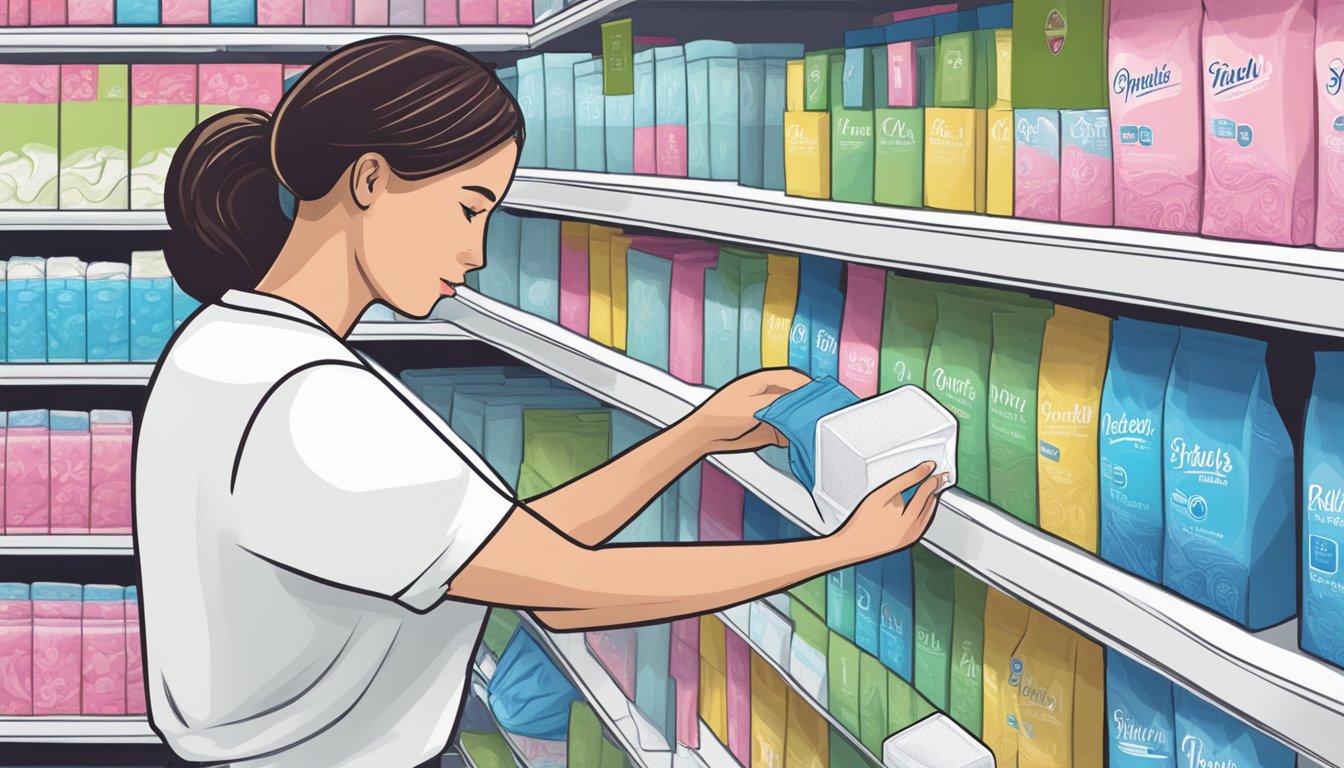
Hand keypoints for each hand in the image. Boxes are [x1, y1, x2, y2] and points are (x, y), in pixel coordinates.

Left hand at [681, 368, 811, 454]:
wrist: (703, 435)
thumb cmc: (720, 415)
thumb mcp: (753, 406)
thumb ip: (778, 405)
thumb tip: (799, 406)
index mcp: (763, 381)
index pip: (793, 379)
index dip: (809, 386)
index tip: (823, 395)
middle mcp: (767, 395)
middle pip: (795, 396)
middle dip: (807, 404)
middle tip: (822, 413)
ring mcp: (767, 412)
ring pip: (791, 414)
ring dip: (800, 421)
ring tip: (813, 427)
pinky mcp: (766, 429)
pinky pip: (785, 430)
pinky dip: (792, 434)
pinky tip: (798, 440)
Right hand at [834, 461, 945, 560]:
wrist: (850, 545)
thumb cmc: (861, 521)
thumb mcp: (882, 496)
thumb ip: (905, 481)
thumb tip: (925, 469)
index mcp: (910, 520)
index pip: (927, 493)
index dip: (931, 478)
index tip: (935, 468)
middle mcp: (914, 531)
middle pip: (930, 504)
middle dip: (932, 489)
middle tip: (935, 476)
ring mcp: (911, 538)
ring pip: (927, 514)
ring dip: (928, 501)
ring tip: (926, 488)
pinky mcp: (906, 542)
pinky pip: (921, 523)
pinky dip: (922, 512)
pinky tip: (915, 505)